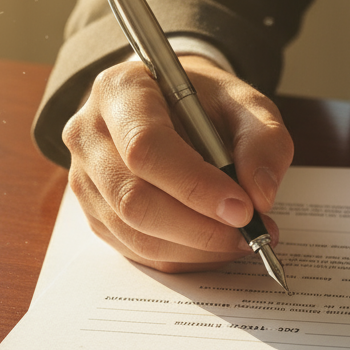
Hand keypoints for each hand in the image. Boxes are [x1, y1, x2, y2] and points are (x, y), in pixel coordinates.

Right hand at [62, 55, 293, 270]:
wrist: (171, 106)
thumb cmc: (205, 103)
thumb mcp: (245, 104)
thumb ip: (263, 141)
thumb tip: (260, 195)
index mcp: (120, 92)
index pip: (146, 147)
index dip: (195, 186)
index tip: (243, 209)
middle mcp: (89, 135)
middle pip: (134, 198)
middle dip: (199, 228)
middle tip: (250, 233)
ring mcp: (85, 179)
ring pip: (135, 233)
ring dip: (196, 248)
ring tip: (240, 240)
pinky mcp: (95, 214)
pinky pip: (137, 251)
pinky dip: (184, 257)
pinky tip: (215, 245)